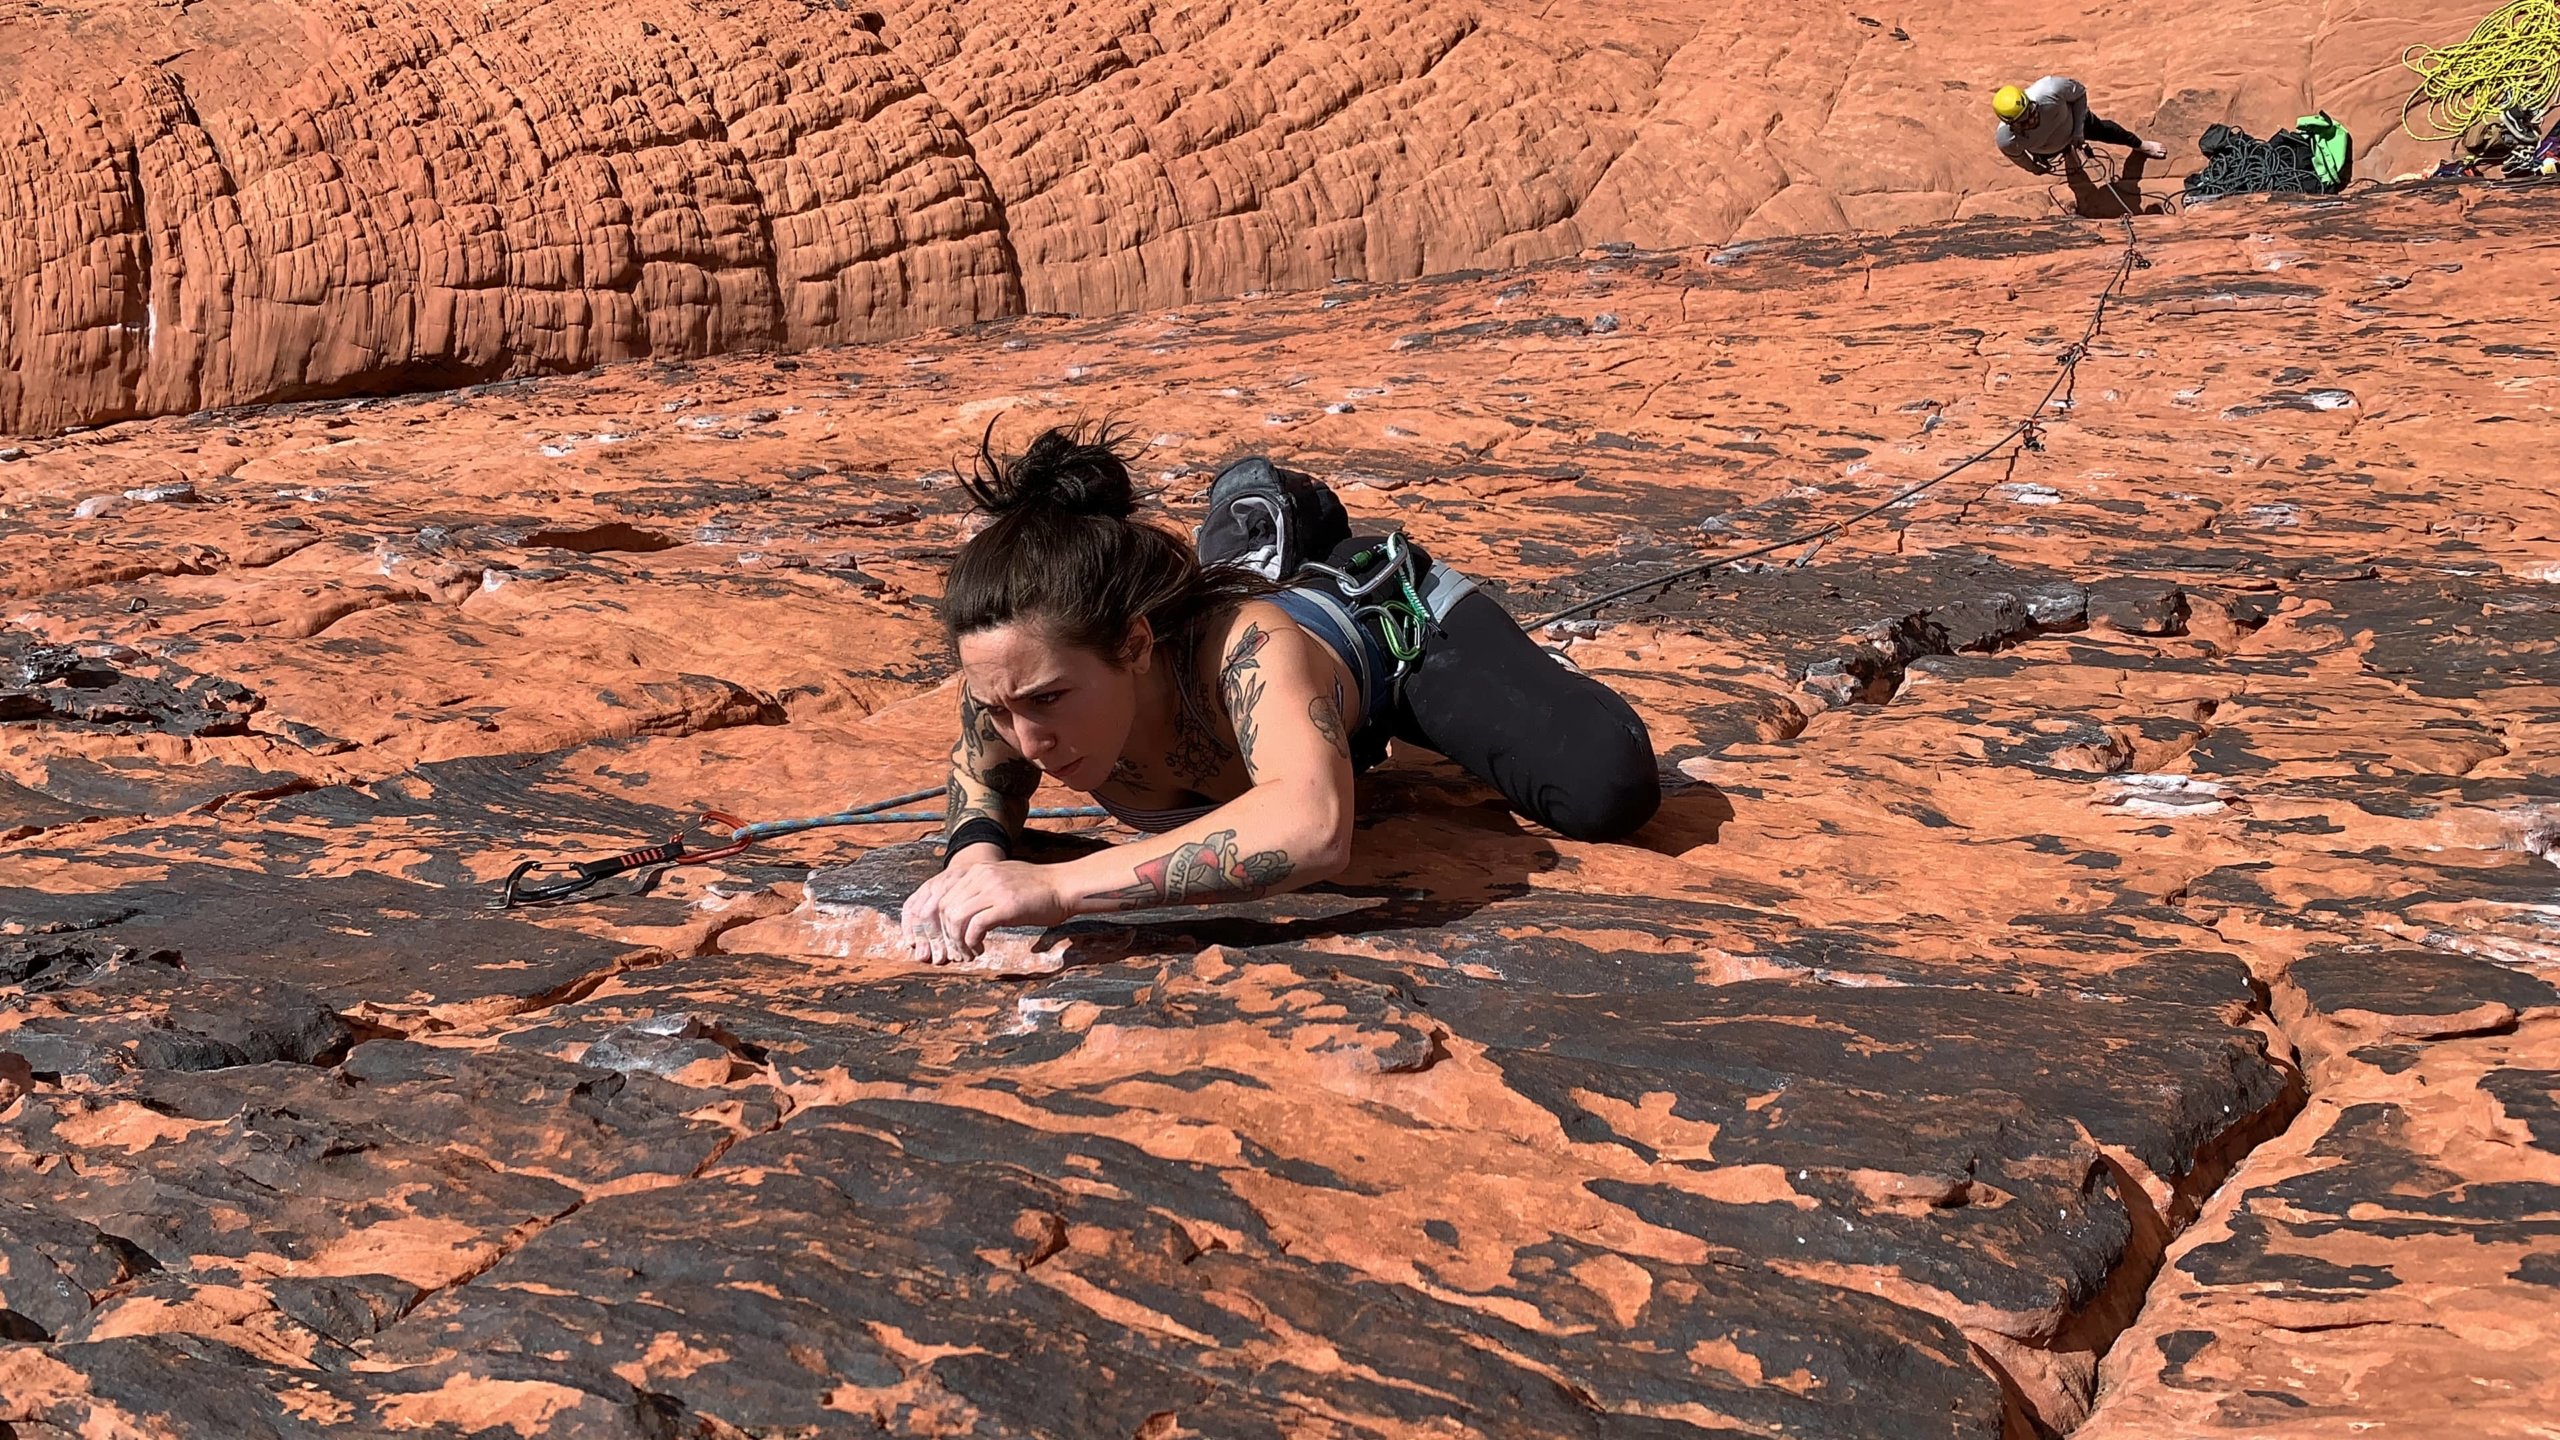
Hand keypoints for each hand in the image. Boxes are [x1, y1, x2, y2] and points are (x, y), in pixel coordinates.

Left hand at [898, 859, 1069, 963]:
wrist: (1063, 887)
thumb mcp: (1000, 879)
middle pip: (942, 908)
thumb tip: (959, 911)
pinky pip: (975, 927)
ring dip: (957, 941)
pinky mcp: (1006, 905)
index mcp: (976, 870)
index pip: (938, 893)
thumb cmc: (1035, 890)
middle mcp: (980, 875)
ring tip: (967, 953)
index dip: (933, 920)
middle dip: (943, 934)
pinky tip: (980, 949)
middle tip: (954, 951)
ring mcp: (993, 889)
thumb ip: (978, 889)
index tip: (939, 938)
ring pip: (955, 918)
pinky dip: (971, 943)